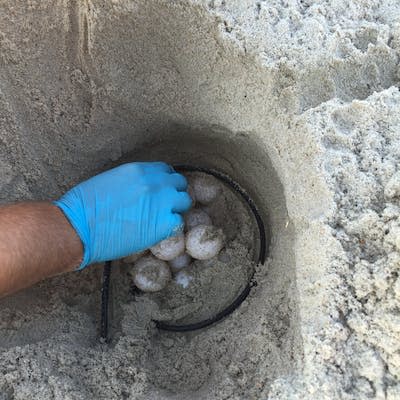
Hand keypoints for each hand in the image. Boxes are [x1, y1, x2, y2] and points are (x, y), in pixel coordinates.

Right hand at [54, 162, 191, 268]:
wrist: (78, 228)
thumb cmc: (84, 206)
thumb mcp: (109, 180)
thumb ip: (131, 181)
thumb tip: (140, 189)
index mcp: (139, 170)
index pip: (165, 170)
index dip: (165, 181)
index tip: (162, 191)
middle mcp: (154, 183)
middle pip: (180, 183)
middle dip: (175, 193)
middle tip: (166, 206)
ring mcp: (161, 203)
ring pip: (185, 201)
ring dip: (176, 209)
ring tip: (163, 219)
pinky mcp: (163, 224)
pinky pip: (179, 222)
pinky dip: (171, 227)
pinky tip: (158, 231)